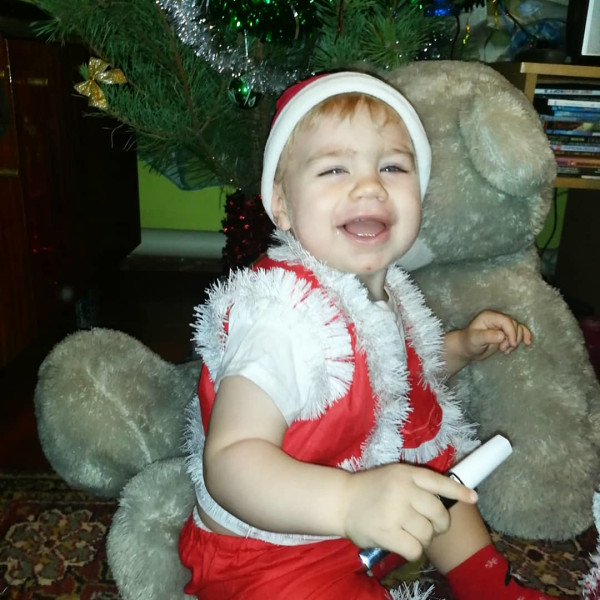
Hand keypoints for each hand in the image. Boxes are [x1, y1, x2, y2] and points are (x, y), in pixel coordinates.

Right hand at [341, 463, 477, 560]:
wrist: (341, 500)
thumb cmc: (370, 489)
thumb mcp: (393, 476)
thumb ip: (415, 485)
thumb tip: (446, 499)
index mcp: (405, 473)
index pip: (438, 481)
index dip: (457, 491)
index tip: (473, 498)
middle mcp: (402, 490)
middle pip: (438, 512)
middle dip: (439, 524)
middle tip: (430, 527)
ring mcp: (395, 511)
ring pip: (427, 533)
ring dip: (423, 538)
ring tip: (410, 534)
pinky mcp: (387, 532)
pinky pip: (415, 549)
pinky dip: (413, 550)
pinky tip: (403, 543)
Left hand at [462, 309, 531, 361]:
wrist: (468, 349)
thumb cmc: (469, 342)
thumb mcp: (476, 339)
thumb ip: (488, 336)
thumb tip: (502, 335)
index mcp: (489, 316)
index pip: (506, 321)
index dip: (511, 332)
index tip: (512, 344)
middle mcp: (497, 318)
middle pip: (514, 325)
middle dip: (512, 338)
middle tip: (503, 349)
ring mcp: (502, 325)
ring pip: (518, 329)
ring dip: (516, 341)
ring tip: (505, 350)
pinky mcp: (506, 332)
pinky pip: (519, 331)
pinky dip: (523, 337)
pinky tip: (527, 343)